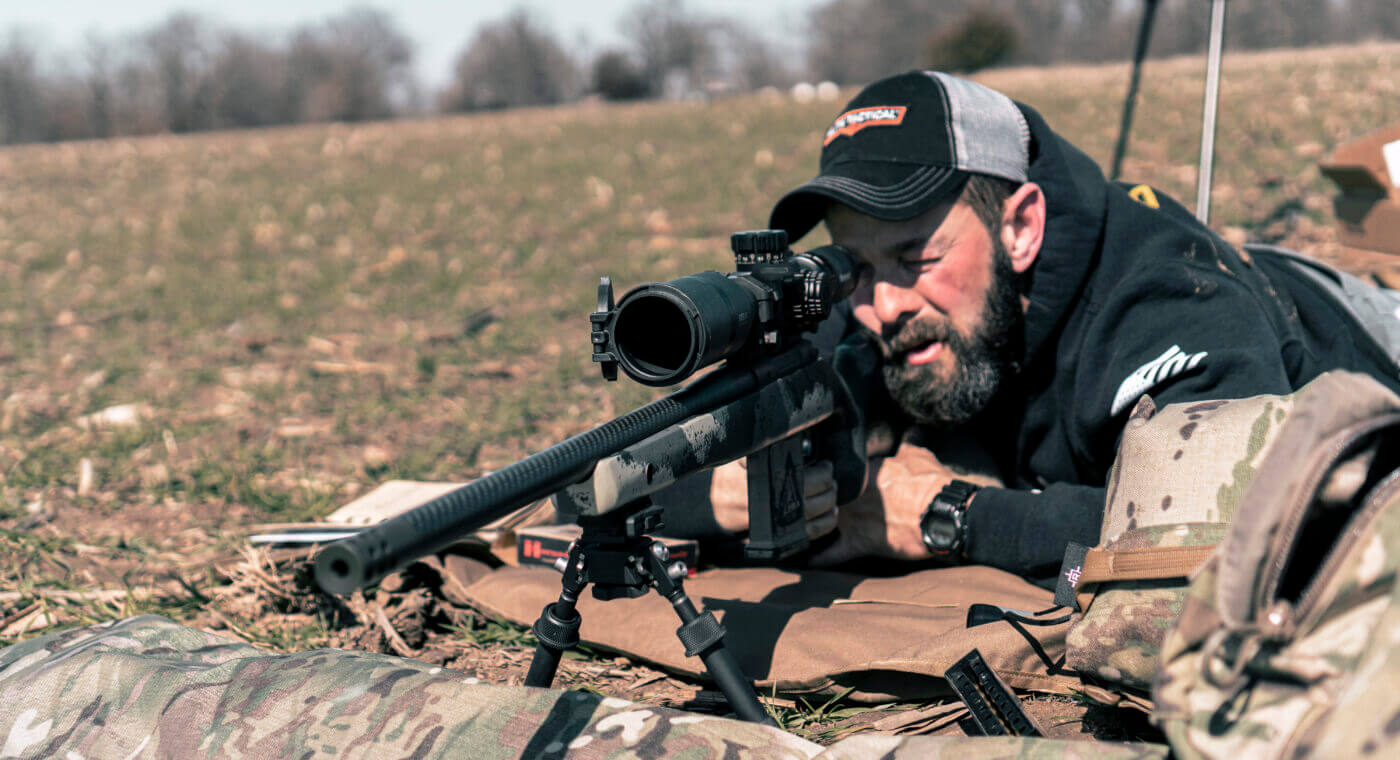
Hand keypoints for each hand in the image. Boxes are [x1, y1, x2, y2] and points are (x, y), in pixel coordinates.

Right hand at [709, 458, 838, 540]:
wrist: (716, 505)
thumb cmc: (732, 475)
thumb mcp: (742, 456)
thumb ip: (762, 446)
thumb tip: (788, 432)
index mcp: (759, 478)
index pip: (802, 477)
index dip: (821, 472)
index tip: (826, 465)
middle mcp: (765, 502)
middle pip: (810, 496)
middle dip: (827, 486)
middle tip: (830, 475)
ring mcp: (770, 522)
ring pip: (811, 517)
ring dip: (829, 503)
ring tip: (832, 491)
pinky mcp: (776, 535)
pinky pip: (807, 534)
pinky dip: (824, 525)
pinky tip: (830, 513)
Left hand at [808, 440, 955, 566]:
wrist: (940, 512)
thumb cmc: (929, 483)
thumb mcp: (919, 456)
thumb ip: (909, 444)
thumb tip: (912, 432)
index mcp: (862, 472)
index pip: (840, 472)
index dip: (837, 477)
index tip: (835, 479)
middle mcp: (851, 495)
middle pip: (824, 496)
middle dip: (821, 499)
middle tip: (819, 502)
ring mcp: (852, 519)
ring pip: (821, 522)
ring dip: (815, 524)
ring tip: (806, 527)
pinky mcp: (859, 543)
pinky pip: (834, 553)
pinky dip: (821, 558)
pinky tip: (809, 560)